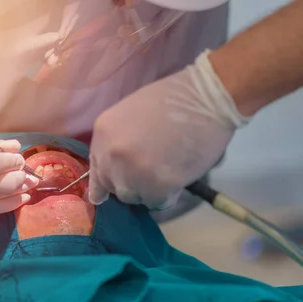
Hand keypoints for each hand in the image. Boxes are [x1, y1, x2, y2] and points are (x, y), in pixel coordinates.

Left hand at [88, 50, 249, 208]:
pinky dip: (167, 195)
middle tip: (151, 173)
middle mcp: (112, 155)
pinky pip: (157, 202)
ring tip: (167, 172)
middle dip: (131, 184)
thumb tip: (115, 168)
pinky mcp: (156, 186)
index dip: (105, 182)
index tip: (104, 196)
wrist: (206, 98)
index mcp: (104, 133)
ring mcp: (133, 173)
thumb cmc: (174, 99)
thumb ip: (119, 140)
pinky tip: (177, 178)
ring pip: (134, 197)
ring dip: (149, 191)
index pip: (96, 169)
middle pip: (113, 187)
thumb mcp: (131, 114)